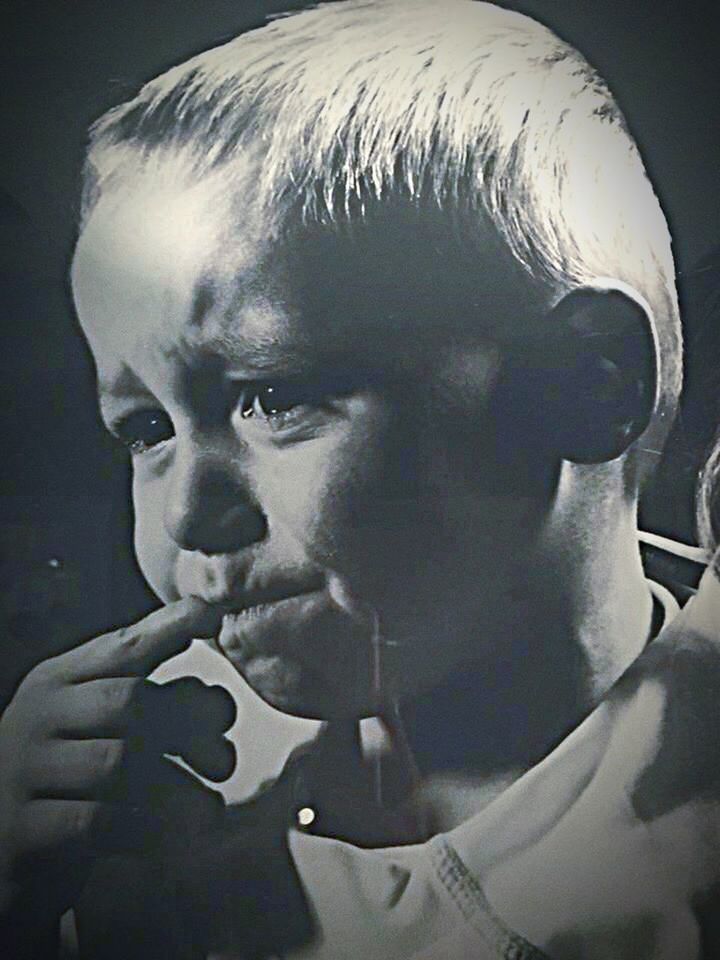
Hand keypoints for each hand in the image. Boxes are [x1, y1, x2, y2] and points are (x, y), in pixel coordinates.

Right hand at [0, 597, 229, 935]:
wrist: (10, 857)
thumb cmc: (74, 787)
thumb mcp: (104, 730)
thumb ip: (154, 702)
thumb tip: (217, 688)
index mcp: (58, 682)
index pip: (121, 647)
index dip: (169, 629)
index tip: (212, 617)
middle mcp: (36, 717)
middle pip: (128, 702)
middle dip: (189, 728)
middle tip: (223, 765)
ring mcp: (22, 773)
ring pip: (117, 762)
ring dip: (179, 788)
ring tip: (210, 812)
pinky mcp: (21, 833)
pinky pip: (96, 822)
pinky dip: (148, 830)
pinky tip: (173, 841)